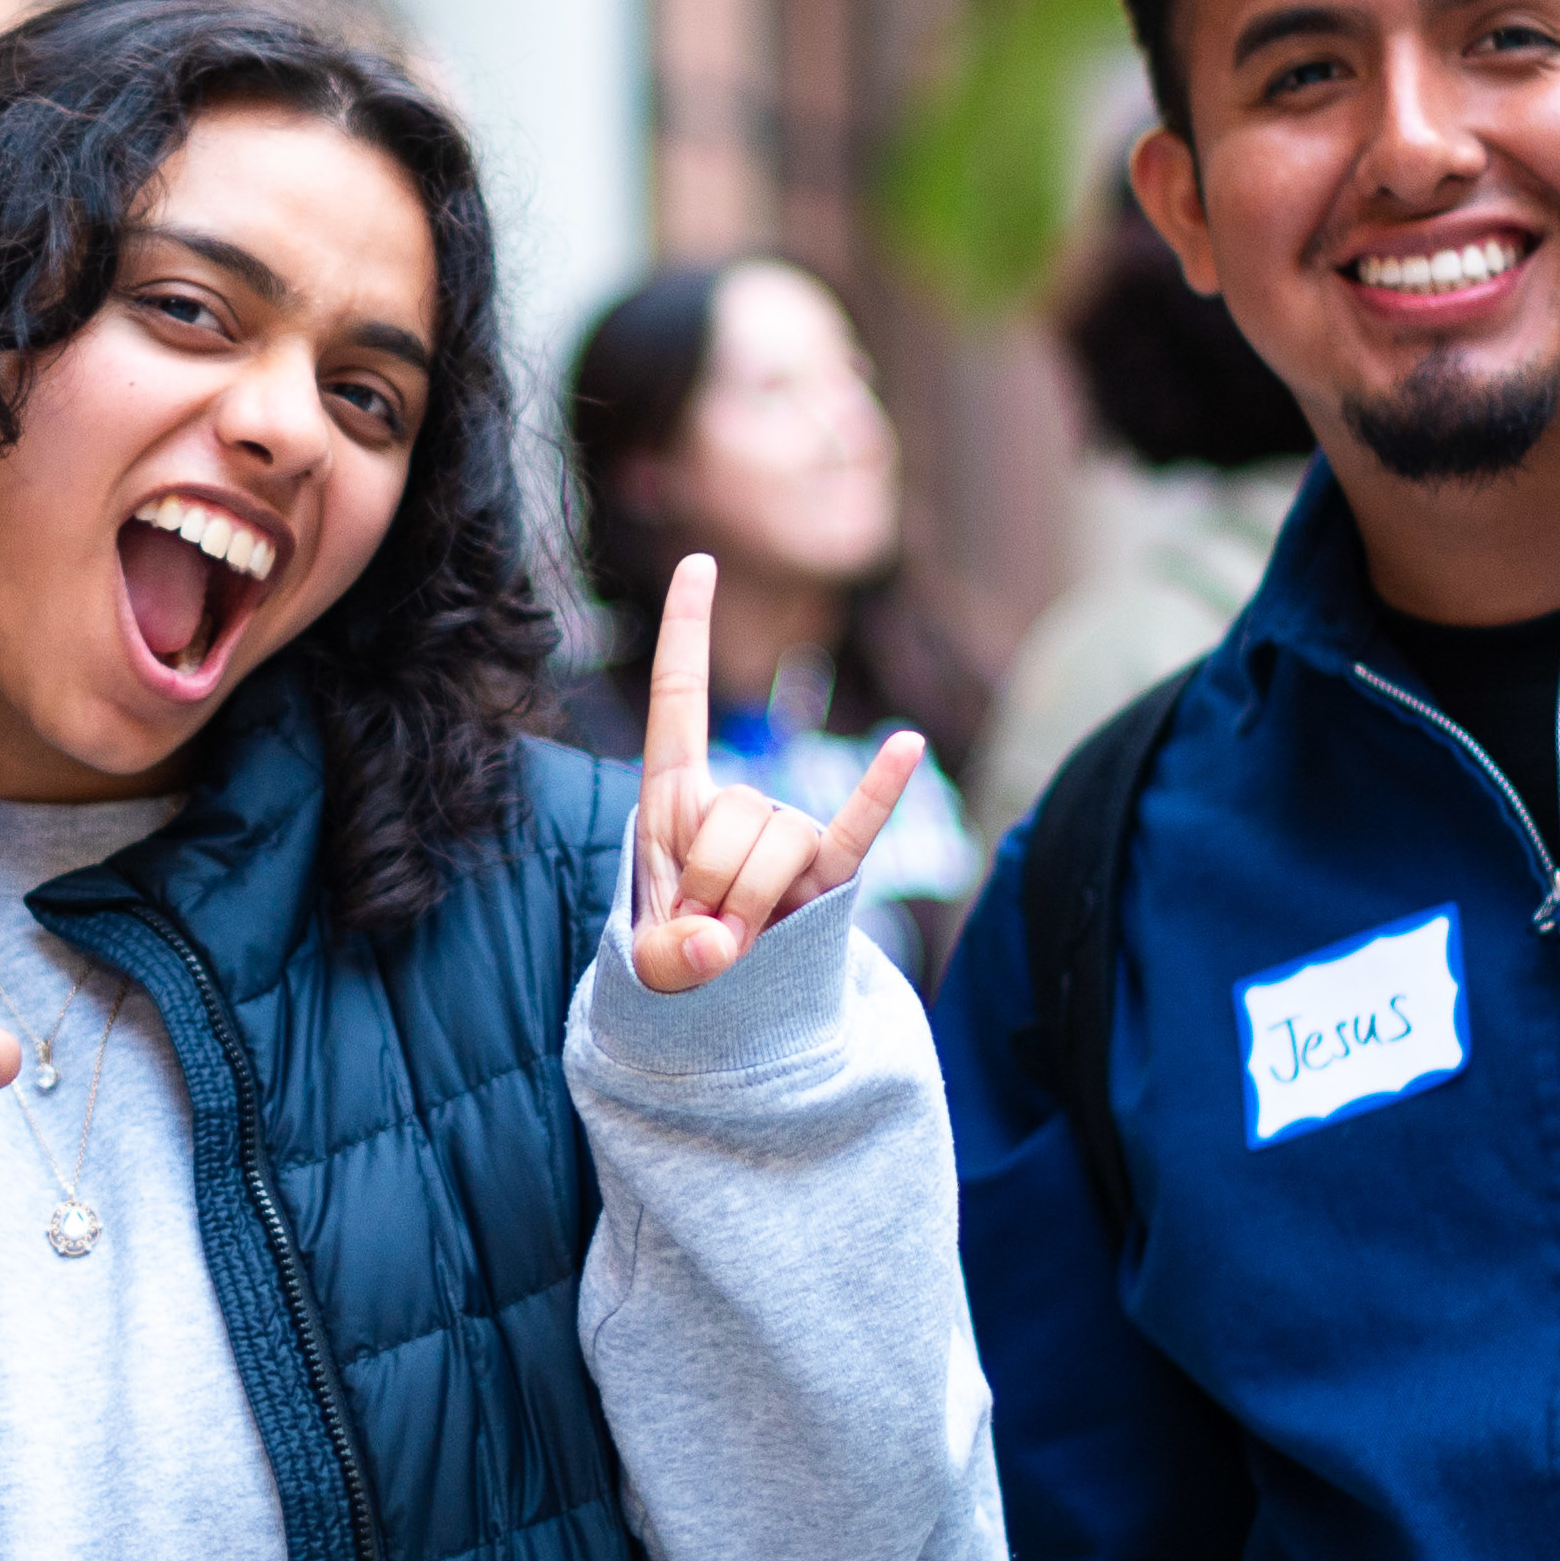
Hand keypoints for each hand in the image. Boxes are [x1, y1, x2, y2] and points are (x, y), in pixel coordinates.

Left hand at [632, 553, 921, 990]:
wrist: (729, 1001)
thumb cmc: (678, 958)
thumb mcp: (651, 961)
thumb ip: (667, 962)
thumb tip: (716, 951)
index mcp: (674, 797)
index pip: (680, 697)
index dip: (687, 631)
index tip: (699, 560)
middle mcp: (736, 800)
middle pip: (736, 811)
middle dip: (713, 884)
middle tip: (702, 934)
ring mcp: (789, 833)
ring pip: (779, 845)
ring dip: (753, 907)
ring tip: (739, 943)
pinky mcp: (830, 873)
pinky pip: (857, 831)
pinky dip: (879, 792)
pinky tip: (908, 743)